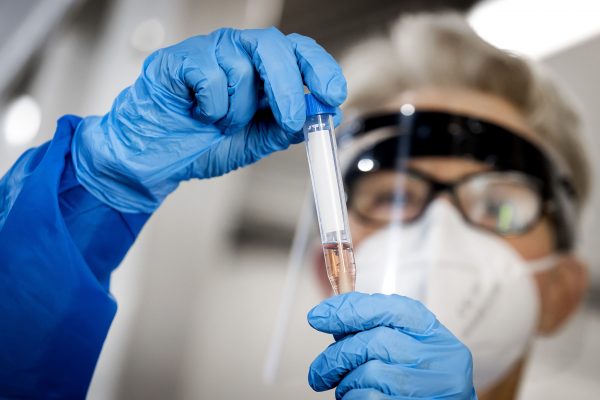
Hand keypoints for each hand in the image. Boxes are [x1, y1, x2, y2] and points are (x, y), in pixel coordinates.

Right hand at [72, 27, 345, 212]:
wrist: (156, 158)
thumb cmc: (201, 143)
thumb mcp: (254, 142)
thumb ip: (285, 128)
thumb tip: (323, 115)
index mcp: (261, 70)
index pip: (298, 52)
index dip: (320, 68)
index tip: (333, 94)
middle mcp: (237, 53)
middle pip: (275, 47)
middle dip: (288, 87)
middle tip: (291, 119)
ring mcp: (208, 52)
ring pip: (241, 67)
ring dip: (237, 109)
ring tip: (219, 123)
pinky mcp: (179, 59)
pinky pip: (210, 75)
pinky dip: (211, 106)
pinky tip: (199, 113)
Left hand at [307, 292, 476, 398]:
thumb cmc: (418, 376)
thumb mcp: (404, 343)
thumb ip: (374, 328)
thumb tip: (333, 319)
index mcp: (429, 330)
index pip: (386, 308)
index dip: (348, 309)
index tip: (318, 316)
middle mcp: (437, 355)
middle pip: (373, 341)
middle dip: (337, 355)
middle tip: (319, 372)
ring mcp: (433, 385)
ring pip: (370, 372)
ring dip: (346, 382)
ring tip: (344, 388)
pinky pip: (370, 398)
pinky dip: (353, 398)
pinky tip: (355, 398)